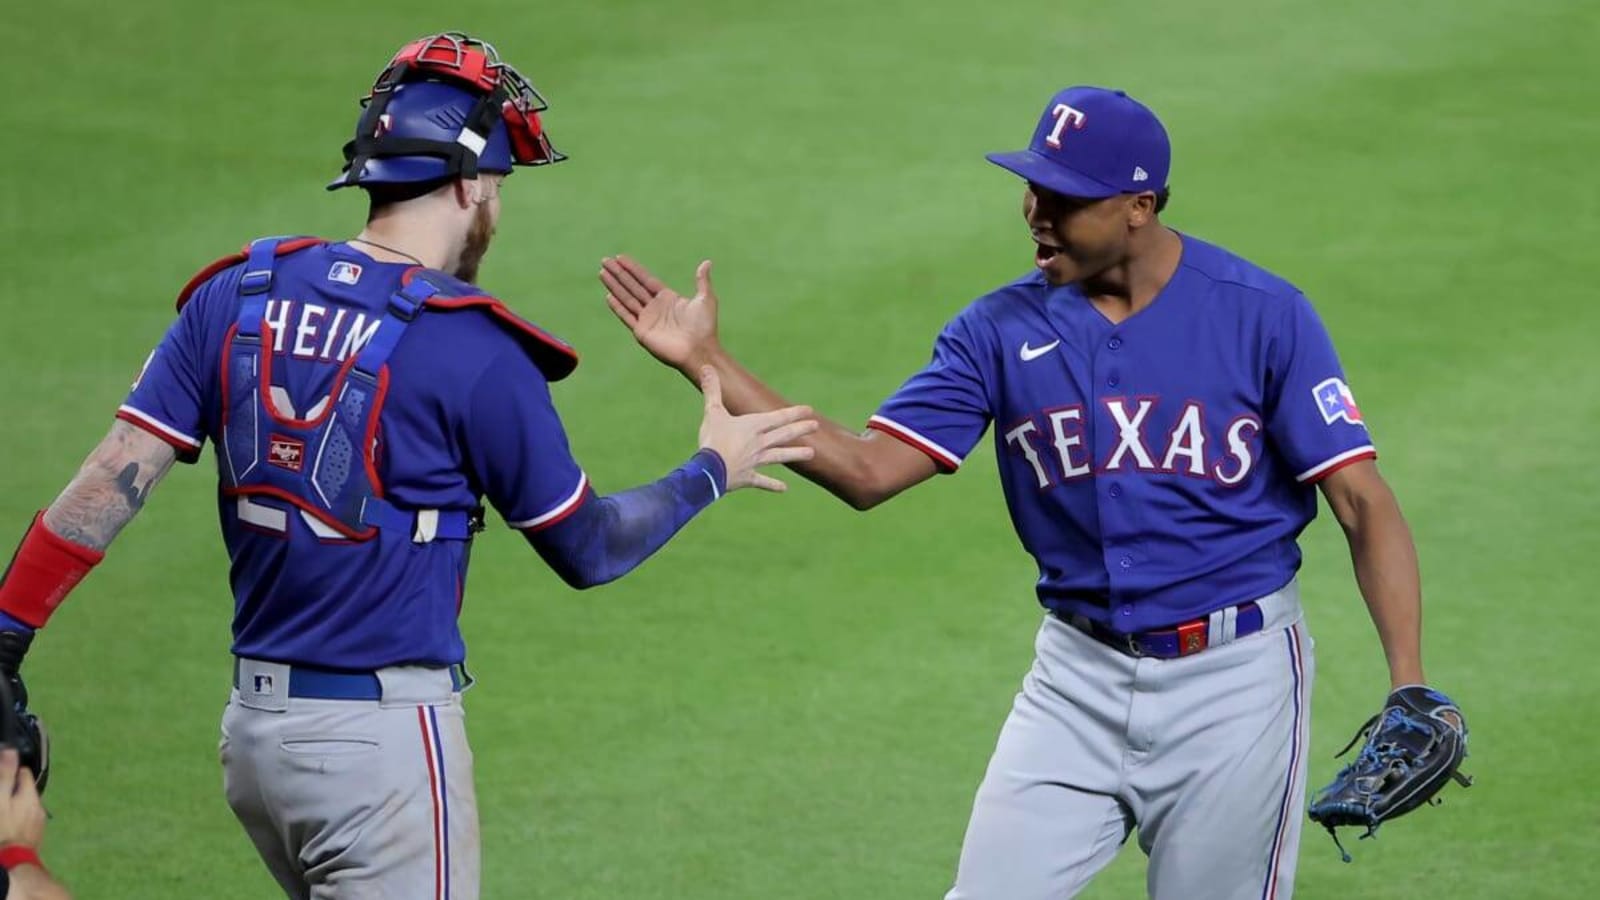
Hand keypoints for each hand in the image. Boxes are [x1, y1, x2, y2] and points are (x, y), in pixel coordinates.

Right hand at [0, 747, 44, 849]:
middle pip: (25, 790)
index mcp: (30, 796)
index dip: (11, 770)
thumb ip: (5, 777)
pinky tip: (9, 825)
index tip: (2, 771)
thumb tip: (10, 751)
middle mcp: (38, 807)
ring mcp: (37, 823)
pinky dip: (18, 819)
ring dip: (16, 805)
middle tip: (2, 792)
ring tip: (4, 810)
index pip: (23, 773)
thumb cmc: (3, 830)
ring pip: (26, 806)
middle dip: (14, 788)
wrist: (12, 865)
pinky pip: (25, 821)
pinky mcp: (33, 837)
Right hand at [601, 255, 719, 371]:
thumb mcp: (706, 299)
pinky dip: (618, 307)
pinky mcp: (642, 332)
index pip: (645, 280)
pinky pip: (627, 316)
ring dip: (614, 286)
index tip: (620, 258)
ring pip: (627, 298)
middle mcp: (655, 308)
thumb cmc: (705, 327)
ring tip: (602, 273)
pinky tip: (608, 295)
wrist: (700, 351)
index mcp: (667, 298)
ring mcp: (647, 320)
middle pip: (632, 286)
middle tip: (605, 260)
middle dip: (619, 273)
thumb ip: (702, 281)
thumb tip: (707, 262)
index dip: (633, 269)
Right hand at [696, 367, 815, 491]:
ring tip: (812, 454)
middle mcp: (759, 443)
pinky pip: (762, 481)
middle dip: (800, 429)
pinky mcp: (747, 477)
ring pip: (779, 457)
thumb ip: (712, 390)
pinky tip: (784, 489)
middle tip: (817, 426)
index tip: (810, 410)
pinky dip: (772, 485)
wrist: (710, 470)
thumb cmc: (712, 439)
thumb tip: (707, 366)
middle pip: (784, 435)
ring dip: (795, 455)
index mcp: (753, 426)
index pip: (778, 417)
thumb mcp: (712, 412)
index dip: (794, 413)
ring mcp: (755, 461)